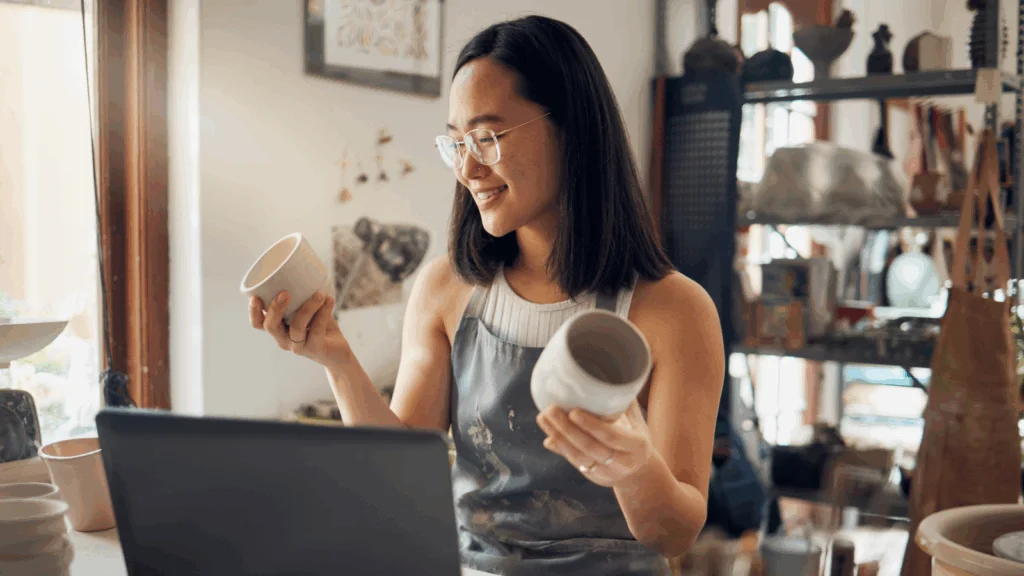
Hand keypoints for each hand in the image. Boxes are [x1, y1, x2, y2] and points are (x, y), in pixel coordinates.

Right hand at [249, 291, 351, 369]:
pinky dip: (323, 312)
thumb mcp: (309, 311)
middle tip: (285, 293)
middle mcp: (284, 340)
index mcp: (278, 329)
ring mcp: (299, 347)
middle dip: (275, 308)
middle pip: (271, 326)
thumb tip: (304, 268)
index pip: (258, 324)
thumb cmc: (320, 327)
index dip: (253, 312)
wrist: (337, 353)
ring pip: (296, 327)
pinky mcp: (315, 349)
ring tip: (319, 294)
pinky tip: (329, 300)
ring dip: (307, 308)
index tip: (255, 297)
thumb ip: (303, 296)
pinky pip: (317, 329)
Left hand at [536, 400, 654, 487]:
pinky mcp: (593, 476)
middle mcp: (622, 462)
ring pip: (579, 456)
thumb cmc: (636, 436)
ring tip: (544, 418)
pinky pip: (575, 462)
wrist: (638, 471)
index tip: (573, 411)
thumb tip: (608, 376)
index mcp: (636, 445)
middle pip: (590, 447)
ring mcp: (607, 472)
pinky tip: (549, 435)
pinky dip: (560, 448)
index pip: (612, 436)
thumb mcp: (637, 421)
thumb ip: (624, 403)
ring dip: (559, 437)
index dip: (591, 425)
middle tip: (550, 409)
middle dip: (567, 429)